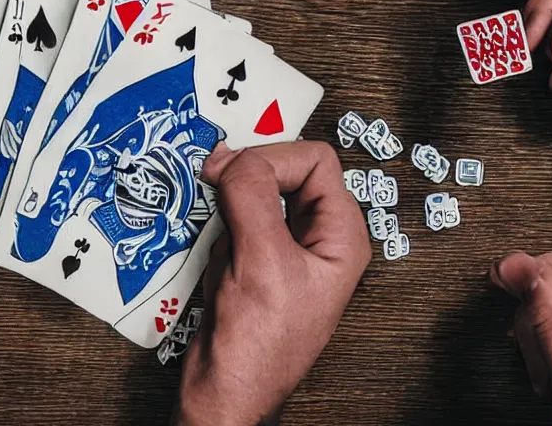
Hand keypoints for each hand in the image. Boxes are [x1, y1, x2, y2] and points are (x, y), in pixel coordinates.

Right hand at [175, 142, 371, 424]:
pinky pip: (235, 219)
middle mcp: (316, 238)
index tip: (233, 171)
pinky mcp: (253, 260)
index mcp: (341, 237)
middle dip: (248, 175)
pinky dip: (216, 222)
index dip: (273, 158)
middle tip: (214, 178)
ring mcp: (283, 249)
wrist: (225, 394)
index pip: (315, 162)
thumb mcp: (262, 261)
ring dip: (229, 200)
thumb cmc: (259, 349)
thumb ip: (253, 198)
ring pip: (257, 193)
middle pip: (286, 171)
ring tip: (214, 218)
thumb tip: (236, 157)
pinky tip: (210, 246)